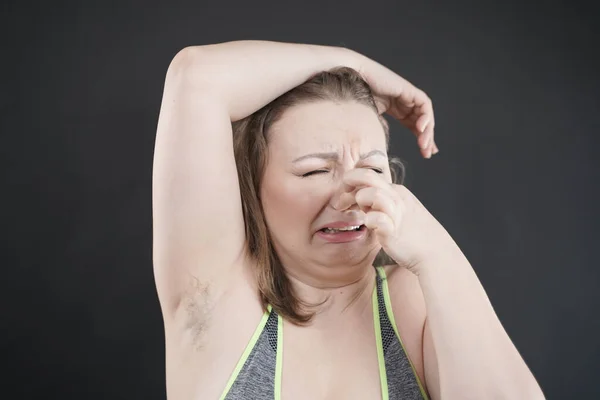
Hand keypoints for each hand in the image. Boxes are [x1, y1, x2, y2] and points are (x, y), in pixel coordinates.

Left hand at [334, 168, 455, 274]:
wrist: (435, 253)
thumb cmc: (413, 235)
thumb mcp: (396, 211)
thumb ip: (377, 203)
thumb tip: (357, 199)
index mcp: (396, 191)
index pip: (368, 176)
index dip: (351, 183)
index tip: (343, 196)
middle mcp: (396, 197)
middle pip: (367, 176)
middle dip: (348, 183)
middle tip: (339, 201)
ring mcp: (396, 213)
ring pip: (372, 193)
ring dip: (360, 201)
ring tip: (360, 214)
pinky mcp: (393, 230)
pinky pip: (377, 218)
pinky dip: (370, 220)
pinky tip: (368, 225)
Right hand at [353, 53, 437, 158]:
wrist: (352, 79)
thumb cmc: (355, 98)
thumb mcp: (370, 119)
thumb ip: (380, 129)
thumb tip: (382, 148)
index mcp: (396, 108)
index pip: (413, 124)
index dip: (420, 138)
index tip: (425, 153)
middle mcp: (404, 101)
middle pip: (422, 121)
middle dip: (426, 138)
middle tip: (428, 153)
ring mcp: (407, 95)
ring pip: (426, 115)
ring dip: (427, 131)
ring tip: (423, 145)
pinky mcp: (408, 89)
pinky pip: (424, 104)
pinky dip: (425, 117)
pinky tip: (420, 128)